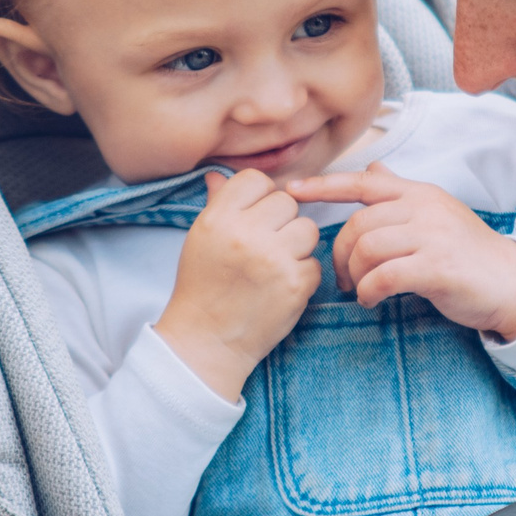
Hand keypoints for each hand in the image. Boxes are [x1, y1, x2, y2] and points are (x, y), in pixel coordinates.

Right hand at [151, 169, 321, 399]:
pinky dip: (303, 275)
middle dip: (280, 222)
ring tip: (275, 264)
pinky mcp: (296, 284)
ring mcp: (273, 259)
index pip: (256, 180)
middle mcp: (246, 234)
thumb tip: (218, 175)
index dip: (260, 198)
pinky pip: (315, 263)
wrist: (207, 340)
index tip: (254, 218)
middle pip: (287, 202)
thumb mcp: (200, 240)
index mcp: (219, 218)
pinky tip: (280, 287)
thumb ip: (217, 204)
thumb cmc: (202, 287)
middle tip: (264, 246)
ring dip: (297, 246)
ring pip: (308, 229)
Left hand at [286, 165, 515, 338]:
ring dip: (353, 275)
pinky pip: (385, 276)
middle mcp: (424, 208)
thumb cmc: (465, 251)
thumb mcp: (434, 212)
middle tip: (342, 279)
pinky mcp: (438, 268)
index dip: (323, 185)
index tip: (291, 191)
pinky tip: (371, 300)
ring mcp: (432, 236)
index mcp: (418, 193)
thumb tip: (373, 167)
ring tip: (359, 290)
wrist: (510, 281)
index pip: (362, 181)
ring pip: (367, 248)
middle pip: (358, 224)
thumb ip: (400, 191)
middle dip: (340, 255)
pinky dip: (369, 291)